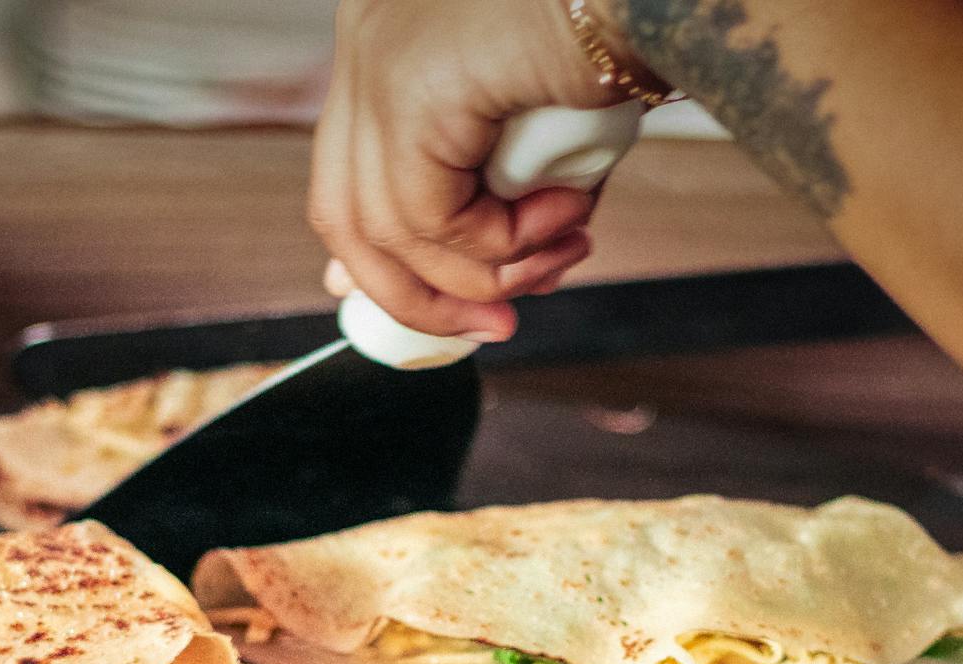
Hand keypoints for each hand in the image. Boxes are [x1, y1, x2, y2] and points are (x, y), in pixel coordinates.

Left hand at [309, 0, 635, 340]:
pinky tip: (566, 213)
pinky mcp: (409, 86)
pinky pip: (432, 217)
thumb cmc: (619, 43)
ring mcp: (377, 59)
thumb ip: (493, 200)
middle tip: (499, 325)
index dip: (388, 264)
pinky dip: (503, 243)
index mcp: (383, 38)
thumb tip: (472, 292)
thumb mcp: (534, 135)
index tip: (452, 309)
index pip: (343, 180)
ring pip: (391, 232)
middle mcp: (366, 39)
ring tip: (565, 251)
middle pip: (345, 217)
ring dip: (489, 273)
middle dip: (424, 296)